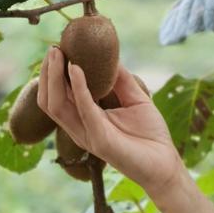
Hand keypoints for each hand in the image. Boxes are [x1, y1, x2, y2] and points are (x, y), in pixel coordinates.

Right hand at [36, 47, 182, 195]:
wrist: (165, 163)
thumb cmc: (150, 134)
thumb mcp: (135, 98)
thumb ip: (121, 79)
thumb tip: (111, 56)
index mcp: (85, 120)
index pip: (59, 96)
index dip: (53, 74)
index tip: (56, 50)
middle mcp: (80, 128)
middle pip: (50, 100)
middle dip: (48, 73)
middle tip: (52, 49)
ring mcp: (87, 135)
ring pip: (57, 105)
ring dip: (55, 78)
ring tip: (58, 54)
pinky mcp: (100, 140)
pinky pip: (84, 110)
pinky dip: (78, 88)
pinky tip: (77, 69)